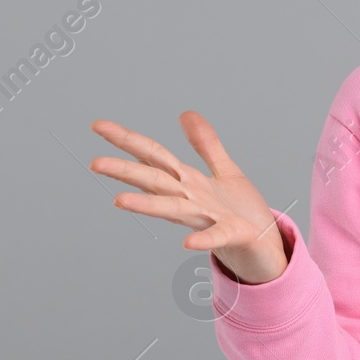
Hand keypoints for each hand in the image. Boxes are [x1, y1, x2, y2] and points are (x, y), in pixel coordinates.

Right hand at [89, 112, 288, 284]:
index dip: (126, 140)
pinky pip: (216, 236)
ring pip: (173, 208)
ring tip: (120, 201)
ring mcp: (208, 218)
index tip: (98, 126)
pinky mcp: (232, 234)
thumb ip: (205, 143)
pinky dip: (202, 240)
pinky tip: (187, 243)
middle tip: (95, 163)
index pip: (152, 156)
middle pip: (154, 180)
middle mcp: (191, 200)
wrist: (264, 246)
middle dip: (125, 171)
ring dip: (147, 205)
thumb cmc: (243, 211)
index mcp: (188, 182)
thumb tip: (185, 113)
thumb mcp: (224, 169)